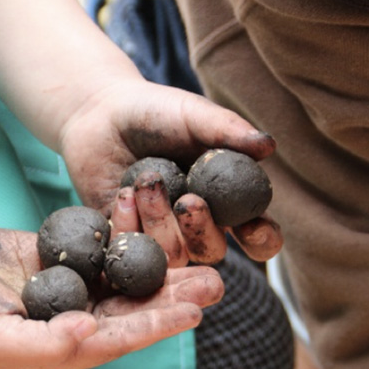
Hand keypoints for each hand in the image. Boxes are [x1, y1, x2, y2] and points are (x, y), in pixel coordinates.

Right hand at [0, 224, 223, 368]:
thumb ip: (45, 343)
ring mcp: (64, 286)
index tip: (194, 312)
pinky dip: (121, 231)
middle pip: (132, 306)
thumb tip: (93, 332)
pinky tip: (150, 215)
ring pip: (120, 274)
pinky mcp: (55, 254)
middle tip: (216, 278)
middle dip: (173, 294)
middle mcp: (72, 319)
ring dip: (157, 263)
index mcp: (63, 347)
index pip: (121, 338)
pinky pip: (95, 243)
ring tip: (195, 247)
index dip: (158, 326)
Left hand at [57, 80, 282, 264]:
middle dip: (203, 231)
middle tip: (189, 201)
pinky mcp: (123, 239)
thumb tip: (269, 146)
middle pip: (212, 251)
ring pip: (171, 255)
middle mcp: (195, 225)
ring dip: (161, 222)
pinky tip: (124, 194)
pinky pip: (131, 252)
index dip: (262, 239)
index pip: (257, 235)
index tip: (253, 228)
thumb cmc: (155, 113)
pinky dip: (128, 225)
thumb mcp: (193, 115)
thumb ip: (228, 130)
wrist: (100, 114)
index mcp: (226, 201)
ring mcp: (159, 235)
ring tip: (146, 182)